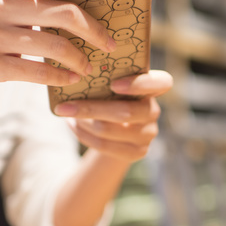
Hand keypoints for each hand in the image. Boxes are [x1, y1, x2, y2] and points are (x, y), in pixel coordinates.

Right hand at [0, 0, 116, 99]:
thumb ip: (22, 0)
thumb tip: (75, 4)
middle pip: (59, 13)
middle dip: (93, 29)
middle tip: (110, 43)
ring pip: (54, 45)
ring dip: (80, 59)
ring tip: (91, 66)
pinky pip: (37, 71)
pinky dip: (61, 77)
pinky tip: (72, 80)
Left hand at [52, 70, 173, 161]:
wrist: (114, 128)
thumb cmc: (110, 95)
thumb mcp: (110, 83)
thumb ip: (104, 76)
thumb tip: (73, 72)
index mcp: (154, 87)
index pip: (163, 82)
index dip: (140, 84)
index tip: (113, 85)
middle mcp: (153, 110)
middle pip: (126, 112)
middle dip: (91, 109)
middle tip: (63, 106)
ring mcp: (148, 134)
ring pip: (109, 130)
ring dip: (83, 122)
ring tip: (65, 113)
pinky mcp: (138, 152)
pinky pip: (105, 145)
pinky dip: (83, 135)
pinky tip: (71, 125)